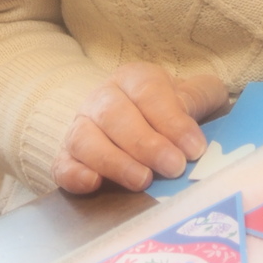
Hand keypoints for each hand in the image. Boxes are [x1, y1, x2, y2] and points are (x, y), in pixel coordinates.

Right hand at [53, 63, 226, 193]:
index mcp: (135, 78)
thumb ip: (201, 99)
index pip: (149, 92)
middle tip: (173, 167)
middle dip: (146, 143)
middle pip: (115, 115)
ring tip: (142, 181)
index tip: (194, 148)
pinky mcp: (67, 156)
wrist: (135, 121)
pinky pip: (62, 164)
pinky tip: (93, 184)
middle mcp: (103, 98)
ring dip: (114, 161)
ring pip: (85, 139)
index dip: (172, 120)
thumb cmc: (169, 110)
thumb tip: (201, 124)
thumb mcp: (191, 95)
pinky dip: (74, 174)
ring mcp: (81, 127)